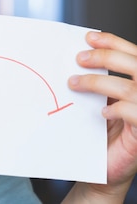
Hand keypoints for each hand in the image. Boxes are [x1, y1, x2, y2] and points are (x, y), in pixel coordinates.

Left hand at [67, 31, 136, 200]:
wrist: (104, 169)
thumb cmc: (102, 133)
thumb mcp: (101, 100)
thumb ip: (99, 81)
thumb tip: (77, 57)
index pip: (135, 55)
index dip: (114, 42)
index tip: (89, 37)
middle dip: (106, 57)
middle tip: (78, 58)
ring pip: (132, 88)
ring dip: (99, 82)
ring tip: (75, 84)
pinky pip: (136, 114)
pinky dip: (117, 109)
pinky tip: (102, 112)